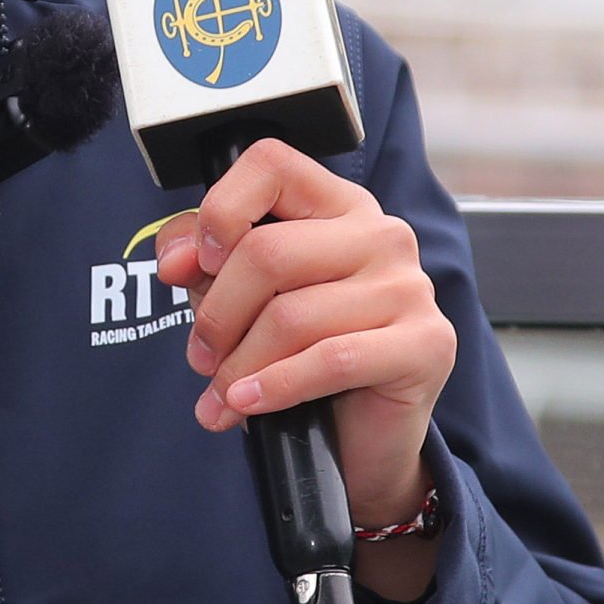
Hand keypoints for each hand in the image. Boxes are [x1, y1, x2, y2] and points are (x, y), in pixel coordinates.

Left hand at [154, 140, 457, 603]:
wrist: (362, 438)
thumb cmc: (302, 355)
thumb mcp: (242, 297)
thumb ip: (204, 260)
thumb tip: (177, 258)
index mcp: (338, 206)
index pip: (272, 164)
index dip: (221, 209)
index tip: (198, 261)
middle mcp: (381, 234)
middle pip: (269, 253)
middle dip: (217, 315)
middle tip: (201, 358)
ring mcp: (409, 287)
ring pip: (293, 316)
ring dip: (239, 365)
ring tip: (221, 394)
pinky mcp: (426, 344)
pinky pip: (331, 359)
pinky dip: (275, 386)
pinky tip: (248, 404)